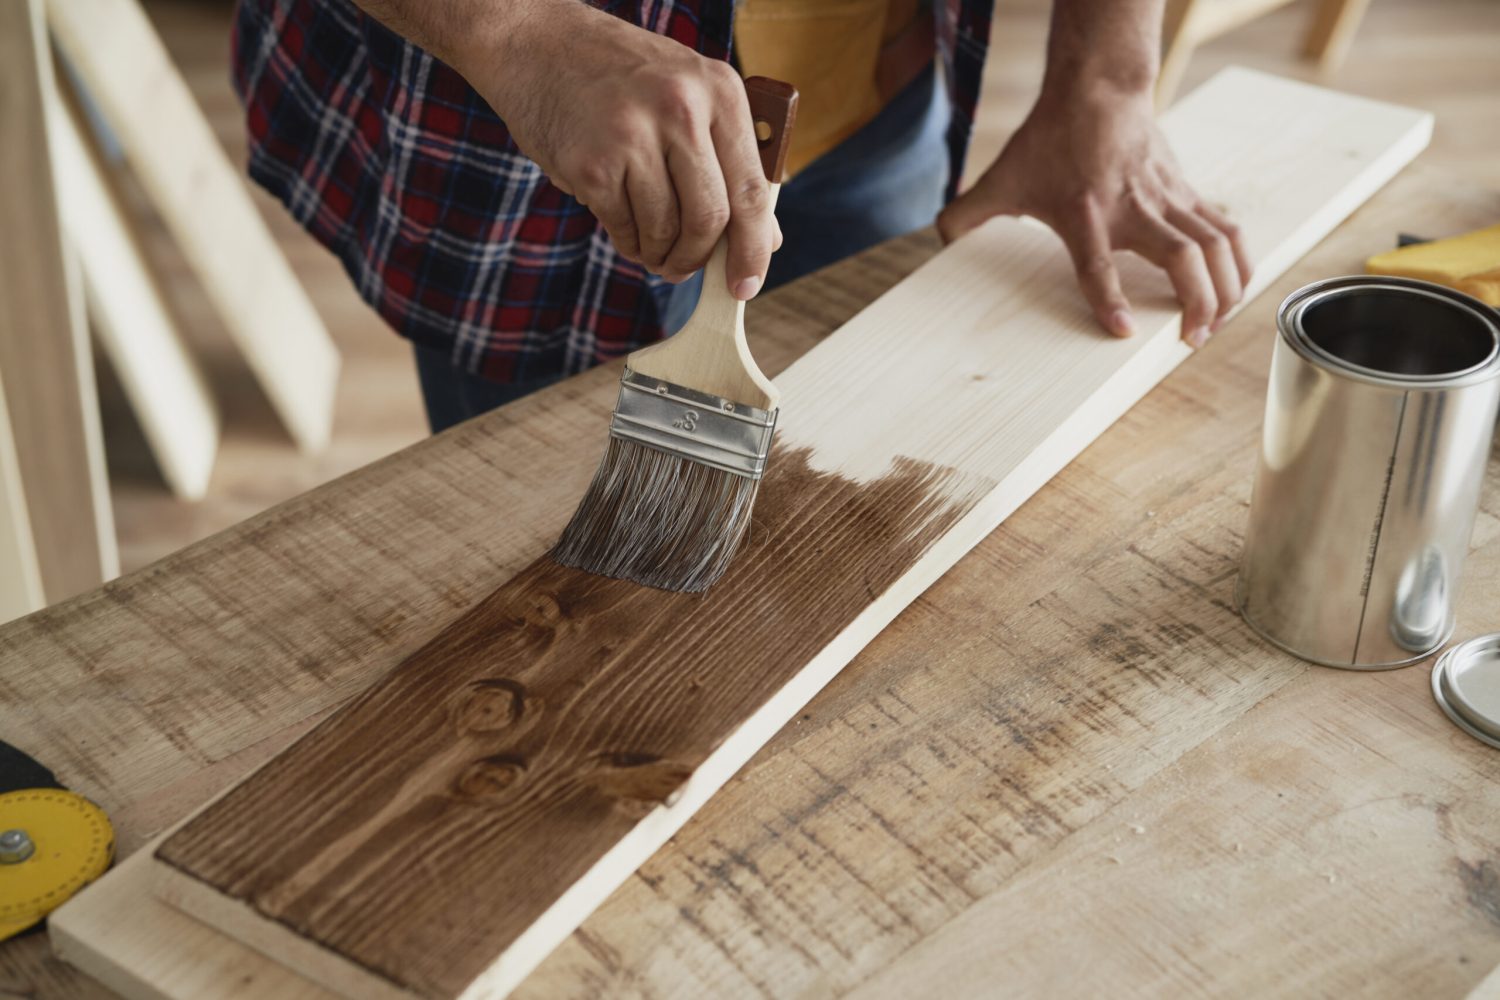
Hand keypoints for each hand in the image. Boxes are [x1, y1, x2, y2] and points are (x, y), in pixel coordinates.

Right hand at [461, 1, 778, 297]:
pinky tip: (624, 228)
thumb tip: (766, 239)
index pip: (751, 189)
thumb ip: (729, 163)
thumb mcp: (688, 98)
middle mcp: (680, 108)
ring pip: (665, 230)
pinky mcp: (591, 163)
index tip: (746, 286)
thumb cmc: (623, 78)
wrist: (538, 44)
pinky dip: (627, 242)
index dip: (753, 249)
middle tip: (684, 270)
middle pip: (709, 218)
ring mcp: (633, 134)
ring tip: (650, 246)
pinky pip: (623, 228)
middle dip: (697, 257)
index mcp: (719, 91)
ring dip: (659, 253)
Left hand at [938, 85, 1251, 346]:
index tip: (1124, 332)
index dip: (1110, 300)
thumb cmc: (1052, 137)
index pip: (1098, 266)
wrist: (1098, 88)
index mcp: (1085, 214)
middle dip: (1198, 302)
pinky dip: (1239, 259)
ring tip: (1219, 322)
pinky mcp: (1187, 191)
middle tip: (1192, 339)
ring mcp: (1167, 199)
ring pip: (1216, 244)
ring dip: (1227, 287)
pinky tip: (1239, 287)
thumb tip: (937, 237)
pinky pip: (1225, 228)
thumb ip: (967, 213)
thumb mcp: (1002, 177)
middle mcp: (1134, 209)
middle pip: (1182, 258)